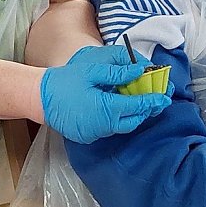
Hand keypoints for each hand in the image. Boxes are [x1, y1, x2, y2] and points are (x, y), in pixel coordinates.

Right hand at [40, 45, 171, 143]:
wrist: (39, 97)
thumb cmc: (64, 81)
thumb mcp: (90, 71)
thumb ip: (116, 73)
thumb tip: (139, 71)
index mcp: (107, 109)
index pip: (138, 107)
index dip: (153, 100)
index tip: (166, 96)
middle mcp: (104, 125)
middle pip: (134, 120)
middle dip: (147, 109)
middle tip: (157, 97)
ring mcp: (95, 133)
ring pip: (122, 125)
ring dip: (132, 113)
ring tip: (139, 99)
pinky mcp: (88, 135)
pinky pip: (109, 127)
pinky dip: (118, 117)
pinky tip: (118, 105)